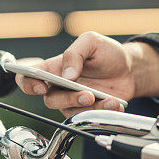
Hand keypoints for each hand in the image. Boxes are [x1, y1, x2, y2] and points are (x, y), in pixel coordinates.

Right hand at [16, 32, 158, 116]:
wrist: (130, 69)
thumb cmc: (105, 53)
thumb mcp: (91, 42)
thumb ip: (75, 53)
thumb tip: (66, 75)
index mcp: (54, 67)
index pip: (28, 76)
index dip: (28, 83)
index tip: (43, 86)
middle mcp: (60, 86)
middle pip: (50, 99)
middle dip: (68, 99)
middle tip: (87, 94)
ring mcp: (73, 101)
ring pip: (70, 111)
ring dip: (89, 107)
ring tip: (109, 100)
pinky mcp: (88, 111)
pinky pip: (88, 117)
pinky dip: (103, 112)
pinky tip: (115, 104)